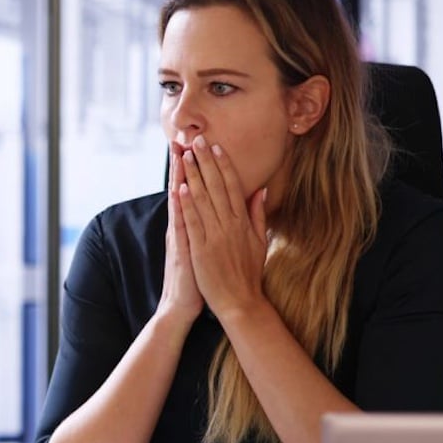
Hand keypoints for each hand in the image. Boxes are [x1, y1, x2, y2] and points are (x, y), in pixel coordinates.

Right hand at [158, 141, 203, 322]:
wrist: (182, 306)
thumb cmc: (199, 278)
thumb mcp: (206, 249)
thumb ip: (211, 228)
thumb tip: (219, 210)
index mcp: (192, 226)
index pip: (192, 191)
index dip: (194, 169)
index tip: (196, 147)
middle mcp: (182, 226)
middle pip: (182, 189)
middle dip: (183, 164)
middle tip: (181, 138)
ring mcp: (180, 236)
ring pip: (179, 201)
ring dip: (179, 177)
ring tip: (179, 154)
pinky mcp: (181, 248)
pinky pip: (181, 224)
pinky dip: (180, 207)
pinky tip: (179, 190)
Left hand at [177, 135, 268, 319]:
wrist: (240, 302)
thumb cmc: (248, 274)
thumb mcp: (259, 242)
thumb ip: (258, 214)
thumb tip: (261, 190)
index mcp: (243, 223)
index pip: (232, 186)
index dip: (223, 165)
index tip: (215, 147)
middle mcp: (230, 226)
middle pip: (216, 187)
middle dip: (206, 162)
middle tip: (197, 141)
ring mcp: (215, 237)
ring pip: (203, 200)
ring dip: (193, 176)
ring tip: (186, 155)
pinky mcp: (201, 250)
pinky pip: (194, 223)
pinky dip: (187, 205)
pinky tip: (181, 188)